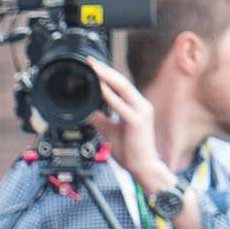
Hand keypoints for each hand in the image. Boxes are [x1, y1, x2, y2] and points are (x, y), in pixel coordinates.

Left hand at [87, 60, 167, 190]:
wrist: (143, 167)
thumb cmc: (130, 150)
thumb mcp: (110, 130)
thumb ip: (100, 119)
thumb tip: (87, 111)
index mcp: (136, 106)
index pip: (121, 85)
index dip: (107, 75)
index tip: (93, 66)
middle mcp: (141, 105)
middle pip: (122, 82)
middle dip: (106, 70)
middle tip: (90, 61)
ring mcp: (141, 112)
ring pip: (124, 89)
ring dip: (107, 77)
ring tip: (94, 69)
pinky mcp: (137, 121)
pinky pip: (122, 106)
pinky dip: (110, 96)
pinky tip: (100, 89)